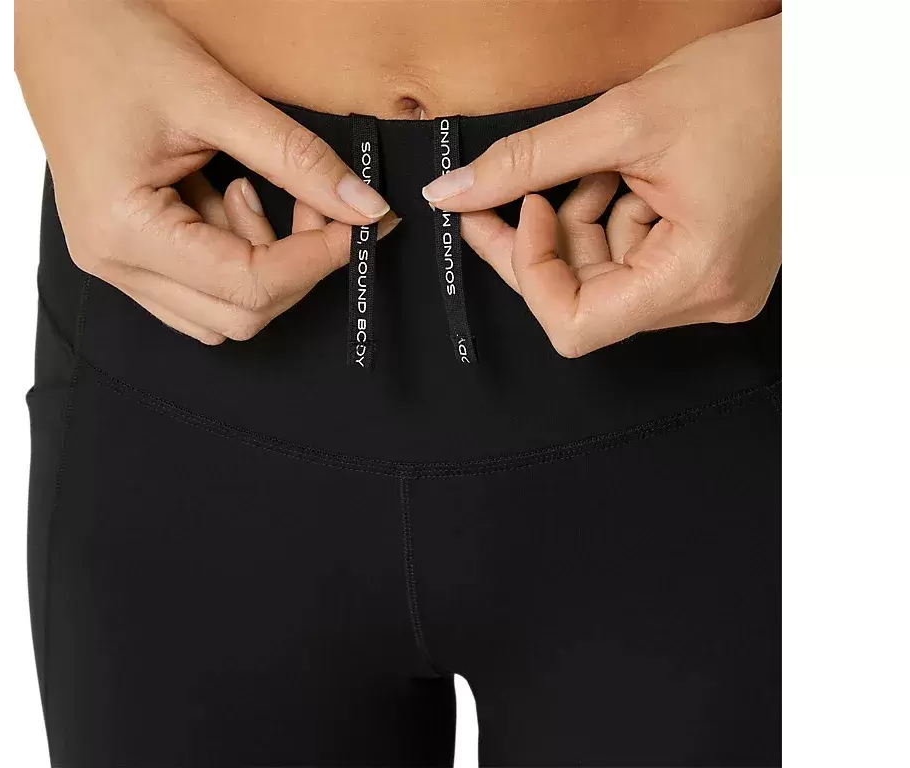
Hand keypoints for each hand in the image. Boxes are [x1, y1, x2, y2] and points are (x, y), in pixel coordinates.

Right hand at [15, 0, 393, 343]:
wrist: (55, 28)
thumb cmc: (114, 47)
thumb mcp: (214, 98)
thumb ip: (295, 158)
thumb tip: (364, 207)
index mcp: (124, 230)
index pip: (248, 285)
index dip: (316, 259)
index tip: (358, 221)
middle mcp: (113, 262)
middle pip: (240, 314)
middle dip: (295, 265)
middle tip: (317, 202)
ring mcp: (115, 263)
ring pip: (222, 310)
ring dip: (265, 262)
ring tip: (253, 184)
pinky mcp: (126, 251)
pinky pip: (200, 288)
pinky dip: (236, 255)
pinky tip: (228, 196)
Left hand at [424, 15, 780, 357]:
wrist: (821, 71)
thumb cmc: (752, 87)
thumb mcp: (623, 120)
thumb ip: (526, 163)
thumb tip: (452, 194)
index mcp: (695, 275)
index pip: (575, 325)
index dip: (530, 270)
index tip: (520, 210)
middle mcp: (708, 298)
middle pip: (585, 300)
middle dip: (544, 241)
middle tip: (514, 189)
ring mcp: (712, 285)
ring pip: (605, 278)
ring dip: (580, 222)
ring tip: (601, 164)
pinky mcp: (709, 266)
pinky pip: (635, 261)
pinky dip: (612, 219)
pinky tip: (623, 175)